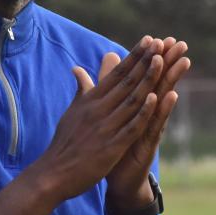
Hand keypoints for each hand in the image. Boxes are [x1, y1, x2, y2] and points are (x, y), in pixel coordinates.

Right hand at [32, 37, 166, 202]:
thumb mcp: (72, 112)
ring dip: (148, 80)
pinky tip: (155, 98)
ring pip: (131, 99)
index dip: (133, 57)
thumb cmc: (64, 143)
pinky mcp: (111, 146)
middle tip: (160, 43)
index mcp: (90, 101)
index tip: (148, 41)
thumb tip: (78, 69)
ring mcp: (105, 127)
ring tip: (162, 61)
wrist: (54, 173)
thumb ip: (81, 91)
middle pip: (126, 81)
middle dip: (144, 61)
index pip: (116, 74)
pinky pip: (130, 126)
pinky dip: (143, 112)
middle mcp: (98, 110)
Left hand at [105, 37, 189, 205]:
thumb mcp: (108, 111)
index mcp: (134, 105)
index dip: (151, 58)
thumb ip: (106, 84)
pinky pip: (157, 124)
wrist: (117, 179)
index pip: (144, 77)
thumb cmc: (114, 143)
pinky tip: (171, 95)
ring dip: (172, 81)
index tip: (159, 37)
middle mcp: (145, 114)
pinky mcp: (148, 144)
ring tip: (182, 62)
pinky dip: (163, 110)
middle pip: (158, 83)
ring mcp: (149, 128)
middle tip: (180, 43)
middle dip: (169, 63)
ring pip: (162, 101)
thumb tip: (106, 59)